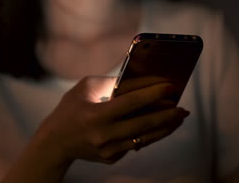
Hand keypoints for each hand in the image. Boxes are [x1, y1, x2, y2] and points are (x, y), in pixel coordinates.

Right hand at [35, 76, 188, 164]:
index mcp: (96, 115)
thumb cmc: (72, 107)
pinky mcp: (112, 158)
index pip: (131, 103)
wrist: (56, 141)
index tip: (171, 85)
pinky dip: (151, 133)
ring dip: (166, 126)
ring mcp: (108, 150)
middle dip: (167, 114)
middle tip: (183, 106)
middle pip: (144, 124)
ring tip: (179, 116)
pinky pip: (137, 143)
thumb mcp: (87, 87)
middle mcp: (103, 136)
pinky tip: (162, 124)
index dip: (153, 93)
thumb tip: (145, 81)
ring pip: (145, 137)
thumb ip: (114, 83)